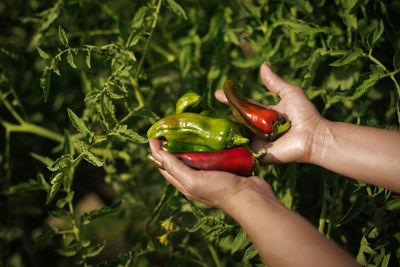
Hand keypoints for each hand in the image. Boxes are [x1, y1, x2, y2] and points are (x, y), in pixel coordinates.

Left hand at [148, 138, 276, 207]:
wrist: (251, 197)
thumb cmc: (221, 190)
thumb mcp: (192, 180)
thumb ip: (175, 167)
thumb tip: (156, 153)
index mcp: (185, 184)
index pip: (165, 167)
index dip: (157, 152)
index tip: (154, 136)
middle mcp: (195, 179)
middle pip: (179, 159)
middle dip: (173, 145)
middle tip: (172, 127)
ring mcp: (211, 173)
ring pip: (196, 155)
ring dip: (192, 142)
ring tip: (189, 127)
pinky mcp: (224, 166)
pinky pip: (213, 154)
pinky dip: (209, 144)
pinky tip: (210, 134)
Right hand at [215, 63, 323, 163]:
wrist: (313, 136)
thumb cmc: (304, 114)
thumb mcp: (289, 93)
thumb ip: (274, 82)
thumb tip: (263, 65)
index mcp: (264, 114)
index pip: (243, 106)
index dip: (230, 99)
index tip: (217, 94)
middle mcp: (258, 129)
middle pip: (236, 122)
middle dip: (221, 117)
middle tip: (205, 112)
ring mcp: (257, 142)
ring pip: (236, 136)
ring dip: (222, 132)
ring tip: (205, 127)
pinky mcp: (257, 154)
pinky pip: (241, 152)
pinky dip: (228, 149)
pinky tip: (212, 146)